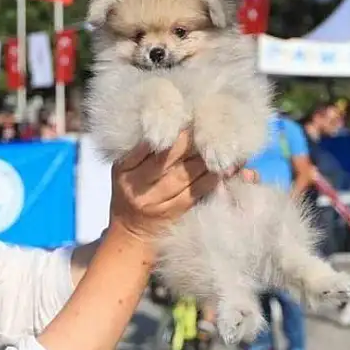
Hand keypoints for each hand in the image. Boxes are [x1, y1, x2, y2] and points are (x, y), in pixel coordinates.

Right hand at [109, 130, 256, 242]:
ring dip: (206, 157)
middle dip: (190, 140)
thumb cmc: (129, 191)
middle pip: (168, 159)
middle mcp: (139, 185)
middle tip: (208, 122)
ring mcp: (158, 200)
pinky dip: (213, 177)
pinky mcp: (177, 211)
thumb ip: (141, 148)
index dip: (169, 131)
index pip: (147, 146)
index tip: (186, 116)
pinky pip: (198, 191)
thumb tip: (172, 123)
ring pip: (186, 174)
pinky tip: (226, 166)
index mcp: (125, 169)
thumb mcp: (124, 168)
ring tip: (222, 141)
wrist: (130, 233)